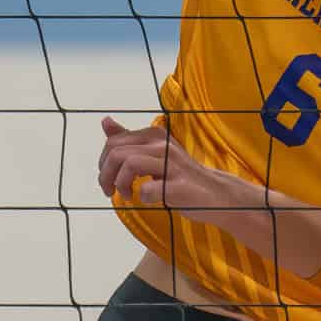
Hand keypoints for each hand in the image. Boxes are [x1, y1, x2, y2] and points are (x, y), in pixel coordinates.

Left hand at [97, 116, 217, 210]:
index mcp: (153, 135)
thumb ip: (129, 139)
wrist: (217, 193)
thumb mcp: (153, 153)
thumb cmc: (180, 174)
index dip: (103, 163)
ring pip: (130, 164)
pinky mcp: (180, 185)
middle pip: (117, 153)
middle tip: (110, 191)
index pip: (113, 142)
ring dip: (121, 185)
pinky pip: (149, 189)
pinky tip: (146, 200)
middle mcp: (162, 145)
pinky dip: (142, 196)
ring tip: (127, 196)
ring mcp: (173, 164)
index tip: (108, 179)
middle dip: (106, 175)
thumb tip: (105, 121)